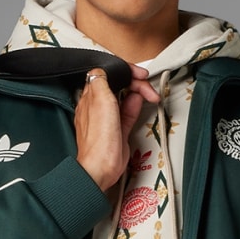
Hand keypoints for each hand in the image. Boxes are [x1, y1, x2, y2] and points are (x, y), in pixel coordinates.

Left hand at [74, 66, 157, 191]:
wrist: (101, 167)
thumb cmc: (98, 139)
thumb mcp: (100, 99)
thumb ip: (101, 80)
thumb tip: (104, 71)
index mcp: (90, 96)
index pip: (107, 74)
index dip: (125, 71)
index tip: (138, 74)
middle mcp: (98, 105)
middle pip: (119, 85)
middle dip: (135, 82)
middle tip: (147, 86)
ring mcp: (109, 118)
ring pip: (125, 97)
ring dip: (138, 93)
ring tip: (149, 95)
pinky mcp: (118, 129)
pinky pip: (128, 112)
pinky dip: (136, 105)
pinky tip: (143, 102)